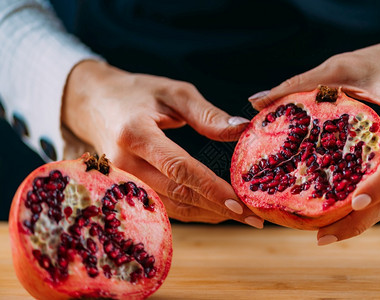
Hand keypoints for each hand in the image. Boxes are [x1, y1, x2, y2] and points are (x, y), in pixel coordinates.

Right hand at [62, 60, 263, 227]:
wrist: (94, 104)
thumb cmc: (137, 93)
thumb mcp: (173, 92)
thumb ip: (207, 114)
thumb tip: (242, 130)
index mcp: (135, 134)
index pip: (178, 168)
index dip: (211, 188)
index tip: (241, 203)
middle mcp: (124, 164)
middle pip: (177, 194)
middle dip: (218, 208)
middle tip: (254, 218)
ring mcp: (121, 182)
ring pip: (171, 207)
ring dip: (208, 214)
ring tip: (242, 216)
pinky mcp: (126, 190)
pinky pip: (164, 206)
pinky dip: (192, 210)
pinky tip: (216, 210)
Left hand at [249, 18, 379, 241]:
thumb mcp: (345, 65)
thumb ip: (302, 83)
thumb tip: (256, 101)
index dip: (379, 183)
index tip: (354, 202)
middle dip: (360, 220)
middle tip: (321, 236)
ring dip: (363, 220)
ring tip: (325, 234)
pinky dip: (371, 206)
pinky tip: (342, 214)